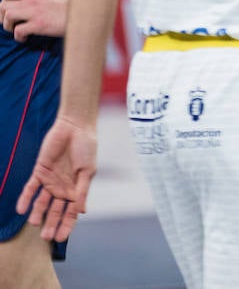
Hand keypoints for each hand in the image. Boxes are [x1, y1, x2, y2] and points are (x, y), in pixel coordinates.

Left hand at [1, 0, 68, 40]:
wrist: (82, 14)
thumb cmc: (71, 7)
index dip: (4, 0)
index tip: (10, 9)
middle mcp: (33, 2)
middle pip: (3, 5)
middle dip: (1, 16)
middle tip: (9, 22)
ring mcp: (35, 13)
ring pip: (7, 16)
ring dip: (8, 26)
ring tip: (15, 30)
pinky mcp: (39, 24)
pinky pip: (18, 31)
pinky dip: (18, 37)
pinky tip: (25, 38)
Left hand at [17, 115, 97, 241]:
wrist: (75, 128)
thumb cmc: (86, 148)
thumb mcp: (88, 171)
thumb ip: (82, 191)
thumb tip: (82, 212)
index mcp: (76, 189)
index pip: (70, 212)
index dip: (66, 225)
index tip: (61, 238)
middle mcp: (62, 188)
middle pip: (55, 210)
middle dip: (51, 223)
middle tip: (46, 237)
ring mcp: (50, 181)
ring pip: (41, 202)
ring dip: (38, 213)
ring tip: (35, 224)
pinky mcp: (39, 172)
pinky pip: (30, 188)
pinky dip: (25, 199)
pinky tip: (21, 209)